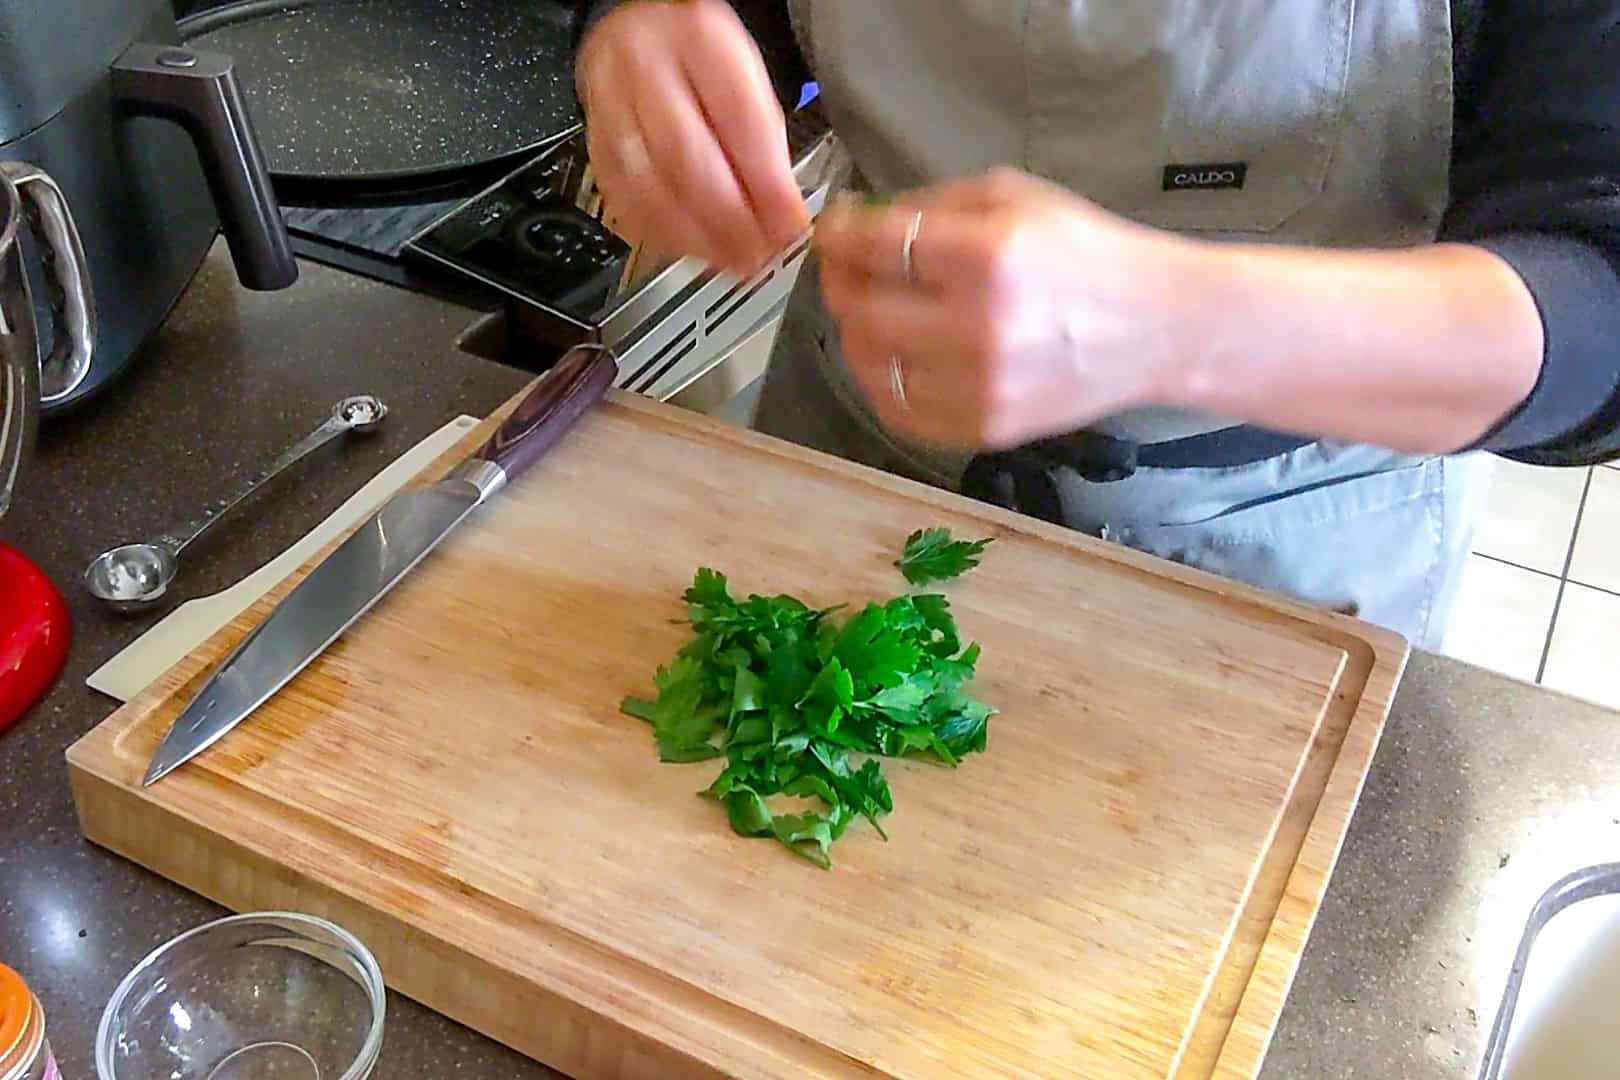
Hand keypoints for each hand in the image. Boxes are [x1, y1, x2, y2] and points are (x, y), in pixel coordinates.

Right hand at [577, 0, 809, 276]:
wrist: (637, 30)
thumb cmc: (701, 60)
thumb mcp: (748, 79)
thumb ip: (766, 142)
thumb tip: (782, 212)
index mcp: (700, 40)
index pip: (738, 119)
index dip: (766, 183)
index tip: (790, 225)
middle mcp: (646, 67)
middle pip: (686, 157)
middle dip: (729, 218)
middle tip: (760, 253)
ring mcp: (610, 105)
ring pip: (648, 186)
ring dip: (695, 236)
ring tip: (731, 261)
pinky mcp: (595, 145)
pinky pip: (624, 201)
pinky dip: (663, 235)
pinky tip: (691, 250)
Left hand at [813, 169, 1199, 449]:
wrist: (1157, 328)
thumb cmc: (1085, 252)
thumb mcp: (1015, 198)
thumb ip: (930, 206)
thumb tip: (855, 222)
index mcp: (987, 256)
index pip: (875, 246)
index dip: (838, 237)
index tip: (830, 232)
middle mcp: (977, 326)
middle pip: (860, 309)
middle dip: (841, 284)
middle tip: (847, 271)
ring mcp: (978, 387)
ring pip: (869, 365)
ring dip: (856, 334)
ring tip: (872, 313)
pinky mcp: (984, 429)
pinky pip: (898, 412)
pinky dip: (882, 383)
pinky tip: (897, 358)